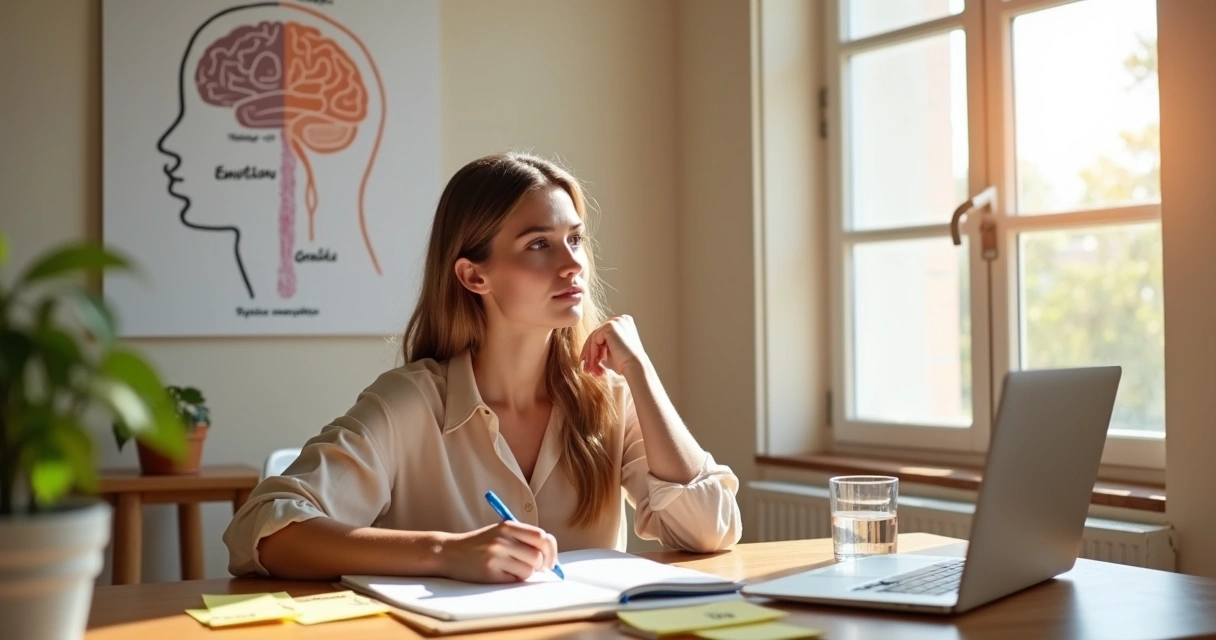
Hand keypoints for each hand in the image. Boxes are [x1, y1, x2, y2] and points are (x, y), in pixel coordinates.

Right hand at [440, 521, 558, 582]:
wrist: (450, 552)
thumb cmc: (480, 544)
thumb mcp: (500, 532)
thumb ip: (523, 538)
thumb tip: (550, 556)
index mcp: (508, 525)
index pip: (542, 537)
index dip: (551, 550)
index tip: (550, 559)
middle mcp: (502, 539)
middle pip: (538, 556)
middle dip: (542, 565)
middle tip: (538, 569)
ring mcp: (496, 555)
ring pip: (529, 570)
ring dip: (526, 573)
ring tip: (515, 570)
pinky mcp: (490, 572)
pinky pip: (515, 580)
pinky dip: (514, 579)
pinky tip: (503, 574)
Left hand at [580, 314, 648, 376]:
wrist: (635, 366)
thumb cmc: (625, 362)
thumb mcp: (610, 350)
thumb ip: (600, 345)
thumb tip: (584, 351)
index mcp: (622, 322)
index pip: (602, 333)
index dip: (594, 348)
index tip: (588, 362)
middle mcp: (620, 319)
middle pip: (597, 334)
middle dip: (589, 351)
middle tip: (586, 366)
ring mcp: (615, 321)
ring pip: (594, 337)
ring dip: (590, 354)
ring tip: (590, 368)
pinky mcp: (610, 326)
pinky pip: (595, 339)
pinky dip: (592, 352)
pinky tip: (595, 362)